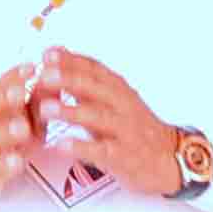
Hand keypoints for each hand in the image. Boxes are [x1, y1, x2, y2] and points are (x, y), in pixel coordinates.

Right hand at [0, 63, 45, 211]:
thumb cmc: (4, 142)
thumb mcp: (27, 119)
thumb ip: (40, 100)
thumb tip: (59, 72)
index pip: (2, 86)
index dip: (15, 77)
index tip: (31, 67)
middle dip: (6, 98)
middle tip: (22, 91)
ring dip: (6, 131)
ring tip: (22, 127)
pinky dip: (2, 165)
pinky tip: (16, 161)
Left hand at [32, 48, 183, 196]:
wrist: (169, 157)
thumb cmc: (133, 126)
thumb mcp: (112, 100)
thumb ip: (85, 82)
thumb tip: (58, 57)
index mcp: (117, 89)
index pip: (94, 68)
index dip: (71, 60)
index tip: (47, 54)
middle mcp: (122, 105)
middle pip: (95, 88)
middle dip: (69, 79)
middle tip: (43, 75)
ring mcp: (124, 130)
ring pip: (98, 117)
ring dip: (71, 111)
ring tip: (45, 108)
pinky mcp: (124, 156)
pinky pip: (102, 150)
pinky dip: (82, 147)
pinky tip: (62, 145)